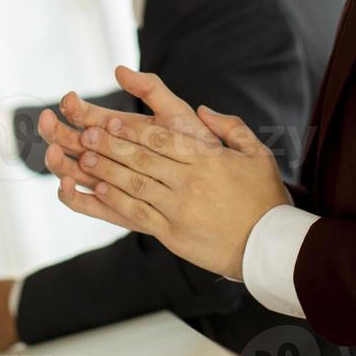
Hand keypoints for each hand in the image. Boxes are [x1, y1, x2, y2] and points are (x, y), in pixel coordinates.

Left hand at [41, 66, 289, 279]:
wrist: (271, 246)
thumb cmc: (265, 198)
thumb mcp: (257, 154)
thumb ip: (230, 128)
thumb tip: (202, 109)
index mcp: (207, 159)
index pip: (162, 137)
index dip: (132, 128)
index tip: (110, 119)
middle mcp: (190, 181)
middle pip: (142, 157)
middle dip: (111, 144)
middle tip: (86, 133)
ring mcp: (179, 209)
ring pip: (135, 184)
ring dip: (107, 170)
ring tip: (84, 158)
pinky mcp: (173, 234)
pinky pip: (138, 214)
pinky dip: (116, 201)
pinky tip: (99, 191)